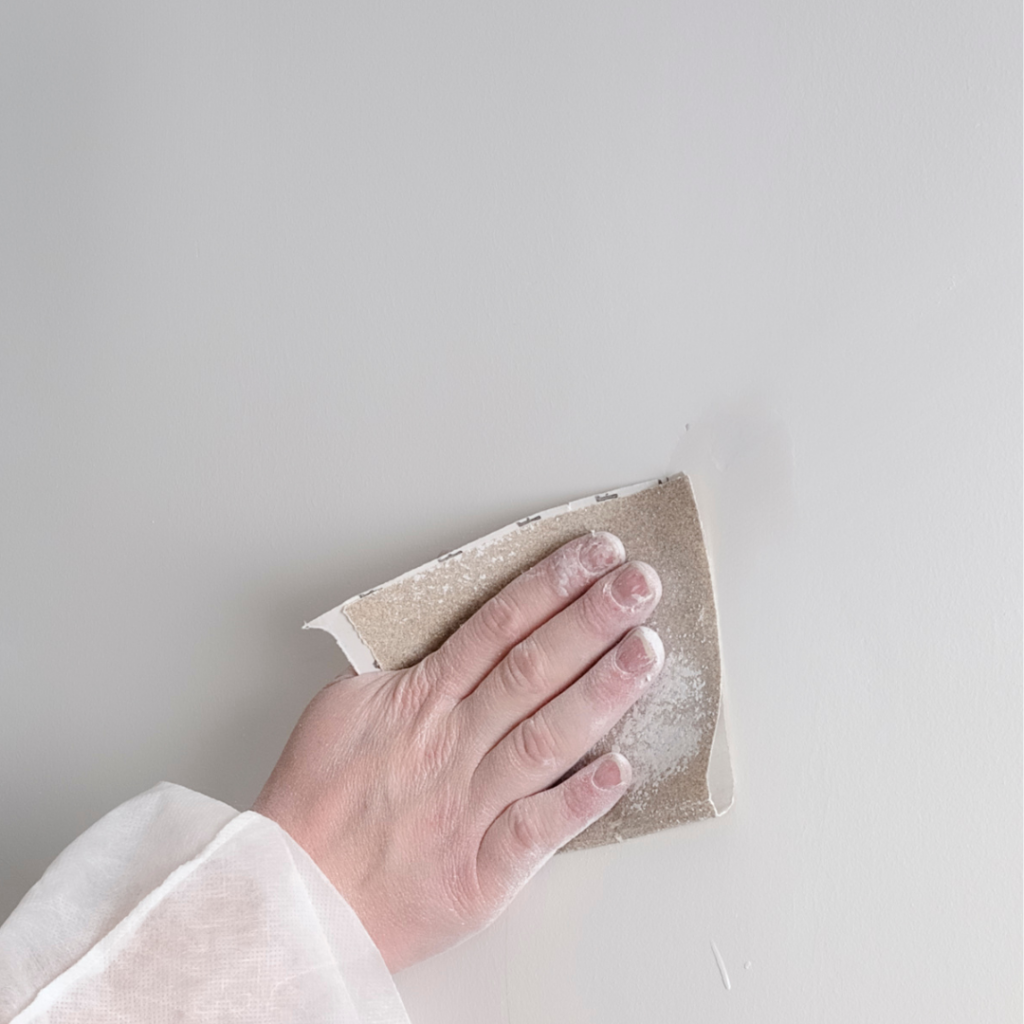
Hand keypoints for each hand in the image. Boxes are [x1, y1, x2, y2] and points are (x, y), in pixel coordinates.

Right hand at [253, 532, 663, 970]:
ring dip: (602, 691)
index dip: (550, 586)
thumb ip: (403, 673)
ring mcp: (468, 806)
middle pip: (531, 670)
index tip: (595, 557)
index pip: (496, 627)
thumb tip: (450, 641)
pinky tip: (621, 769)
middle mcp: (450, 745)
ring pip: (544, 737)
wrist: (288, 898)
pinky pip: (536, 830)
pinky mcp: (480, 871)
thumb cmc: (314, 803)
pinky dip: (579, 800)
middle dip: (590, 621)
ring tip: (647, 652)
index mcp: (418, 701)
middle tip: (640, 585)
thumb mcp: (343, 709)